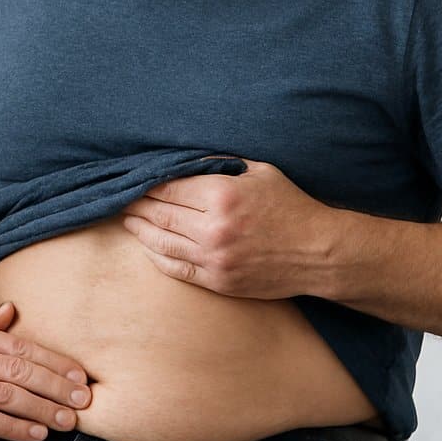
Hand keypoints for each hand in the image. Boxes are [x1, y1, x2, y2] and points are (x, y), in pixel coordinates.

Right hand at [0, 301, 90, 440]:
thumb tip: (9, 312)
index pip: (18, 346)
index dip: (53, 361)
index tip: (79, 375)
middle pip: (19, 368)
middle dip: (56, 385)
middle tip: (85, 399)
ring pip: (7, 394)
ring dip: (43, 409)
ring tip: (68, 421)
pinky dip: (15, 428)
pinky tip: (35, 434)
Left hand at [121, 159, 342, 299]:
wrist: (319, 252)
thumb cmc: (291, 206)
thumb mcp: (259, 172)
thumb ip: (219, 164)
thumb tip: (184, 158)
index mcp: (222, 196)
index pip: (168, 187)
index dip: (146, 183)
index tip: (133, 178)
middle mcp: (213, 229)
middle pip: (159, 214)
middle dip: (137, 204)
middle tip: (121, 197)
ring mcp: (214, 259)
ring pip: (162, 243)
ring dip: (139, 230)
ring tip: (127, 220)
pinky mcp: (218, 282)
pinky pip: (176, 270)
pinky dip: (157, 257)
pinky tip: (147, 247)